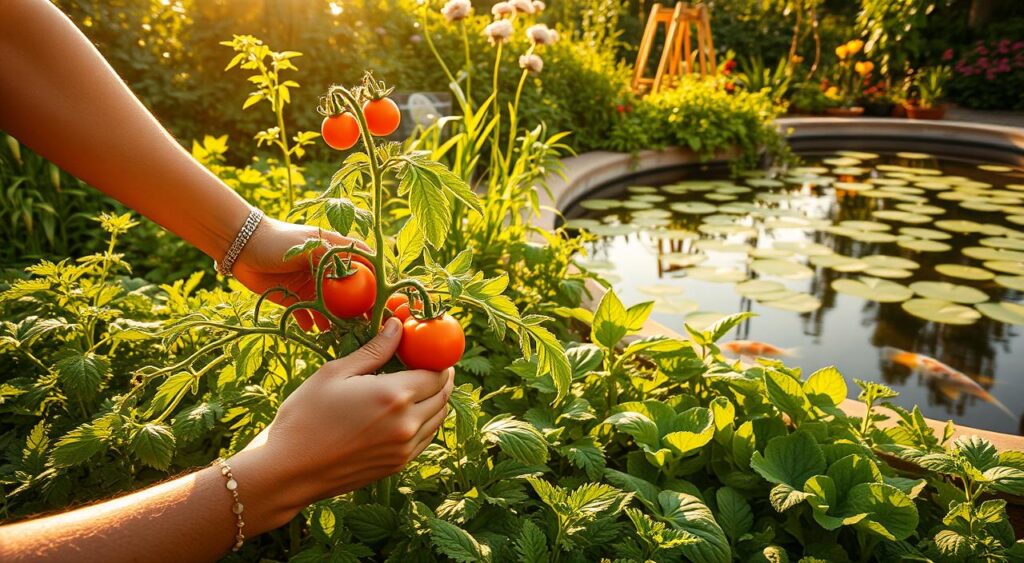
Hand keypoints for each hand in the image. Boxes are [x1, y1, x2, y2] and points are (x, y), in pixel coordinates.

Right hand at [230, 317, 453, 527]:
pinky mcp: (397, 465)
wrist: (289, 468)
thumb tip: (399, 326)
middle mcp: (407, 424)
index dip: (438, 360)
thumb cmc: (306, 414)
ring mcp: (404, 448)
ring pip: (438, 419)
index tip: (428, 352)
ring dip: (436, 400)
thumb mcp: (336, 373)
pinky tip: (409, 412)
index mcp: (394, 395)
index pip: (437, 374)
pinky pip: (425, 439)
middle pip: (443, 396)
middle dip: (442, 378)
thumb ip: (374, 350)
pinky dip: (426, 422)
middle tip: (429, 365)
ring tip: (421, 386)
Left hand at [232, 216, 368, 330]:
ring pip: (329, 308)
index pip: (363, 265)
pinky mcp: (293, 298)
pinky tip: (313, 330)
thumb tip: (360, 273)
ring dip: (335, 320)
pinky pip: (307, 315)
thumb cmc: (278, 240)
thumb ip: (334, 259)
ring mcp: (310, 285)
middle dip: (357, 309)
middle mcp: (326, 270)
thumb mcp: (309, 245)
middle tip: (365, 326)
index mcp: (334, 251)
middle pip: (348, 292)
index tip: (383, 298)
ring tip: (340, 334)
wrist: (240, 246)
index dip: (375, 281)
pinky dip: (311, 324)